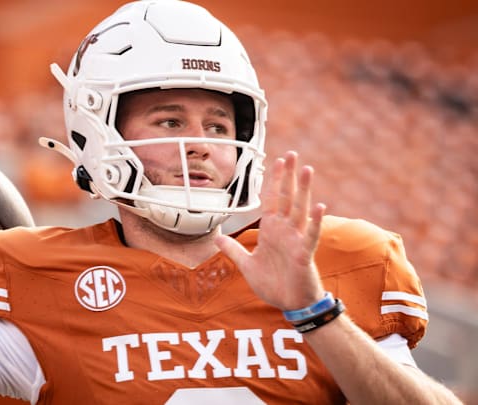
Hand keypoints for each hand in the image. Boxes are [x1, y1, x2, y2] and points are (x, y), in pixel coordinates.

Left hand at [216, 151, 325, 310]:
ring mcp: (296, 240)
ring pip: (300, 210)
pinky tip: (320, 207)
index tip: (276, 161)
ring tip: (307, 170)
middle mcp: (285, 231)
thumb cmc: (273, 284)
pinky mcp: (305, 254)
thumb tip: (216, 238)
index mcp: (271, 231)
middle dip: (288, 177)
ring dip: (304, 190)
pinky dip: (315, 222)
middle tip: (291, 154)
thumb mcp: (246, 266)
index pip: (272, 200)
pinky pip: (311, 235)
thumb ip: (233, 251)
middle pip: (287, 198)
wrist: (290, 305)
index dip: (273, 181)